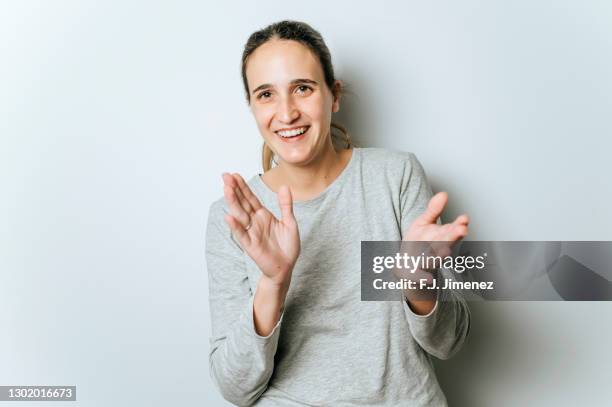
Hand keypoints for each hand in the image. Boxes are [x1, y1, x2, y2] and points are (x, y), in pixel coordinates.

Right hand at [222, 173, 299, 287]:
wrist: (286, 267)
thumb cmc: (287, 246)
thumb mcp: (290, 222)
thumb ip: (286, 205)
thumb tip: (284, 186)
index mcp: (263, 215)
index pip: (250, 198)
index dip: (243, 187)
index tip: (234, 175)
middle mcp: (255, 222)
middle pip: (242, 203)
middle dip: (234, 190)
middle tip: (225, 176)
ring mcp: (251, 233)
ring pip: (240, 215)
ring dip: (233, 203)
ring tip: (226, 189)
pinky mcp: (251, 246)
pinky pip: (242, 235)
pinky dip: (235, 226)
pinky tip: (229, 217)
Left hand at [398, 192, 469, 297]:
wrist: (407, 264)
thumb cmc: (419, 241)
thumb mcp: (424, 222)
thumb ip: (434, 210)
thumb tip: (444, 194)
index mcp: (441, 236)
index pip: (452, 230)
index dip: (458, 226)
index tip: (464, 219)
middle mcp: (438, 249)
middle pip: (446, 242)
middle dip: (453, 237)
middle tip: (462, 230)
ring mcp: (428, 262)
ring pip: (435, 258)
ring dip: (441, 255)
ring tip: (445, 251)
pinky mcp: (417, 273)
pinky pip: (420, 275)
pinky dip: (423, 277)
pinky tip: (427, 279)